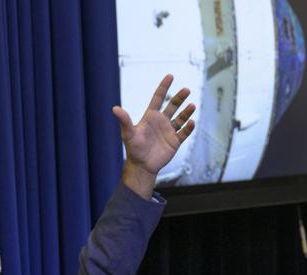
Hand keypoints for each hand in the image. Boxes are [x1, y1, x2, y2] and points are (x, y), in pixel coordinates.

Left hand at [112, 74, 195, 196]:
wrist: (142, 165)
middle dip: (179, 97)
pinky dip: (189, 128)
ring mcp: (169, 131)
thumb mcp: (128, 133)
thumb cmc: (134, 148)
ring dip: (187, 112)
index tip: (170, 76)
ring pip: (181, 118)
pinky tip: (192, 122)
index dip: (164, 87)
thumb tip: (114, 108)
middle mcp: (161, 121)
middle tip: (186, 90)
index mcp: (150, 116)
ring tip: (192, 106)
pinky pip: (184, 132)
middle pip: (172, 106)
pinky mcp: (175, 141)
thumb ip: (124, 120)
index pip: (158, 98)